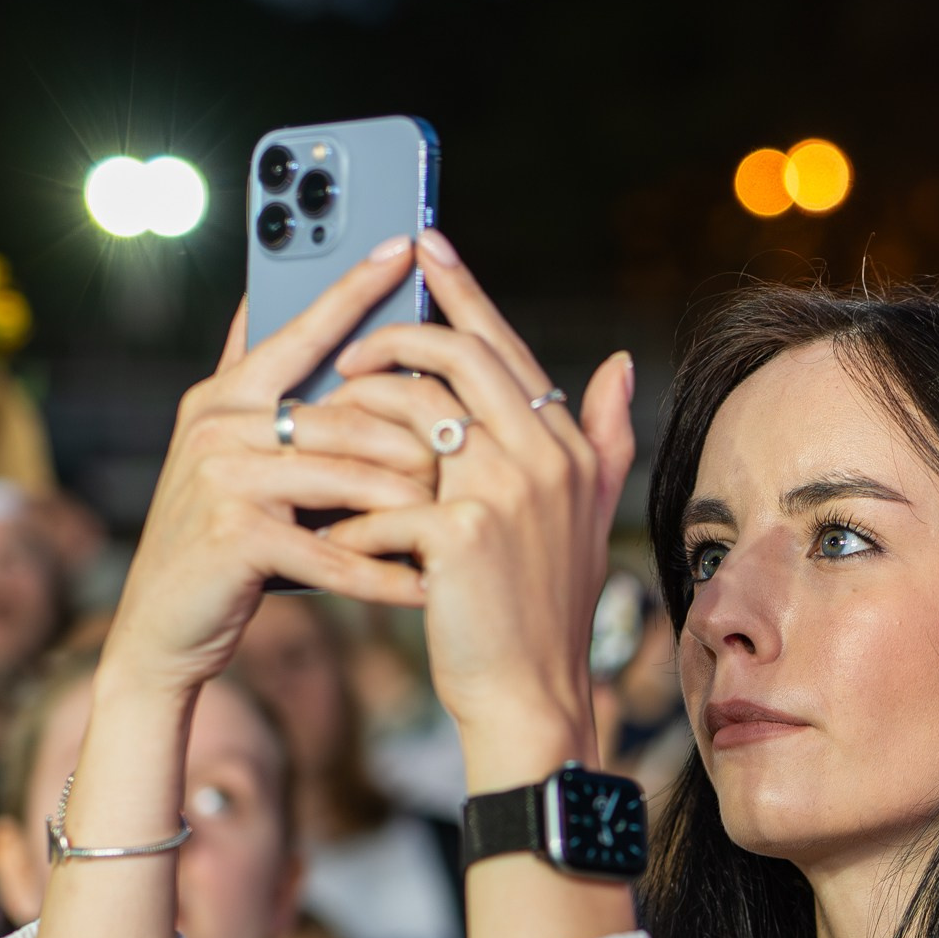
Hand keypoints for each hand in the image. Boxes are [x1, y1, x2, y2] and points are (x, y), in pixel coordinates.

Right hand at [101, 244, 445, 709]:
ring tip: (462, 523)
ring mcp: (223, 477)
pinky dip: (385, 574)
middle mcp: (218, 423)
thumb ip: (254, 391)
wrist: (161, 629)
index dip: (352, 287)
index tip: (404, 243)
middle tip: (475, 456)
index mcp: (225, 395)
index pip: (300, 329)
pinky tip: (428, 585)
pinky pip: (334, 550)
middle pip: (347, 417)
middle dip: (416, 443)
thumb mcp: (230, 458)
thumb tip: (259, 304)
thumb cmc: (217, 544)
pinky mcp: (235, 536)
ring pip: (349, 478)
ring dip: (411, 507)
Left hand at [336, 233, 635, 785]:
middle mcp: (544, 456)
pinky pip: (384, 495)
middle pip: (456, 356)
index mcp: (567, 445)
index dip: (461, 288)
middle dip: (391, 337)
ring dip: (355, 415)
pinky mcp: (460, 534)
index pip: (505, 343)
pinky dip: (351, 515)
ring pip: (411, 413)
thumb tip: (617, 365)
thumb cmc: (543, 608)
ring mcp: (505, 492)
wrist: (531, 695)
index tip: (422, 242)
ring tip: (321, 433)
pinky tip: (331, 535)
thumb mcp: (584, 516)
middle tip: (345, 348)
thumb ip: (603, 436)